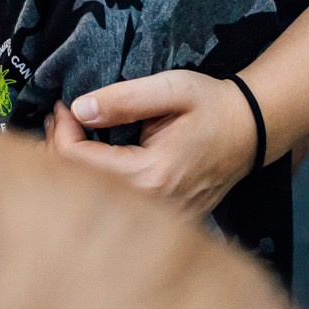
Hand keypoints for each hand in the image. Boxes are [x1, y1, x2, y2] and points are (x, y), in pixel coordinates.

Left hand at [43, 70, 255, 217]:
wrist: (250, 131)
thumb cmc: (212, 106)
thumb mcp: (171, 89)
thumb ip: (124, 98)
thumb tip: (79, 109)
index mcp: (152, 175)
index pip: (78, 163)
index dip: (61, 131)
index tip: (63, 105)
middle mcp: (152, 205)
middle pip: (78, 187)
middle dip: (58, 149)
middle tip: (61, 118)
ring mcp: (158, 218)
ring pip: (91, 199)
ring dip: (73, 166)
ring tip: (70, 132)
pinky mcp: (160, 219)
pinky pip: (113, 203)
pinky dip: (93, 180)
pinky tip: (91, 156)